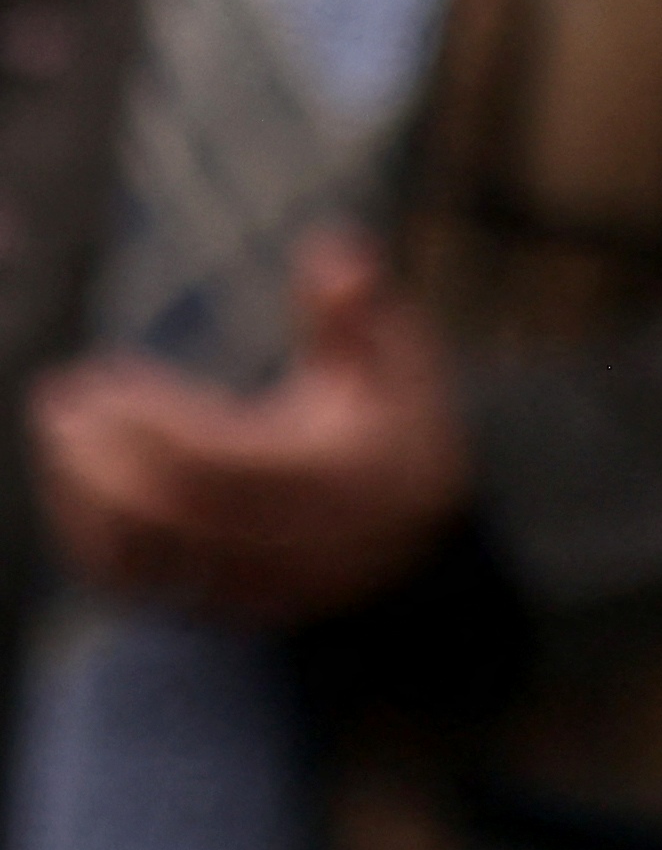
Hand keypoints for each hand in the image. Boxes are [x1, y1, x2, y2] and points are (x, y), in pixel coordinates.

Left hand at [30, 234, 470, 626]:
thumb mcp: (400, 363)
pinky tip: (72, 489)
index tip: (103, 376)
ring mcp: (249, 579)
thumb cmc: (397, 434)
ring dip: (83, 495)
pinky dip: (92, 537)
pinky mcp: (216, 602)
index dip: (150, 422)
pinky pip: (137, 582)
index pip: (217, 461)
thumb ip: (359, 310)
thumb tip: (328, 248)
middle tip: (57, 401)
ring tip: (58, 438)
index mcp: (329, 478)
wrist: (417, 541)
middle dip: (99, 456)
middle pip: (167, 510)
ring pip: (143, 552)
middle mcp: (287, 539)